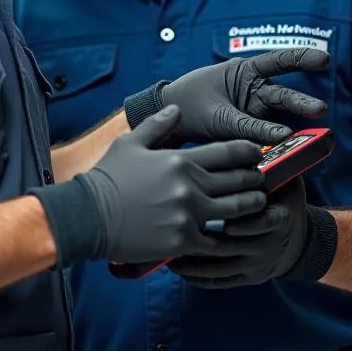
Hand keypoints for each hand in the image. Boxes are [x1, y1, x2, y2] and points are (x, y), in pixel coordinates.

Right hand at [79, 106, 267, 264]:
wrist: (89, 216)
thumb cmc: (108, 178)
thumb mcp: (130, 143)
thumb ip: (158, 125)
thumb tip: (177, 109)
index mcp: (180, 160)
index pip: (230, 152)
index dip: (250, 152)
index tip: (257, 154)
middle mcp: (190, 186)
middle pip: (240, 181)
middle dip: (256, 179)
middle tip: (262, 179)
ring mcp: (189, 215)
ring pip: (237, 211)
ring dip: (252, 206)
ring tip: (258, 204)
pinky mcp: (183, 240)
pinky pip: (217, 241)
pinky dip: (228, 238)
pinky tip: (235, 235)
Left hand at [159, 48, 328, 145]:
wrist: (168, 123)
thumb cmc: (190, 106)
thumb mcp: (218, 116)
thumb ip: (248, 127)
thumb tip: (282, 137)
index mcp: (244, 71)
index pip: (278, 61)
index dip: (302, 58)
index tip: (324, 60)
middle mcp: (253, 89)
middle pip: (283, 94)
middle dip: (302, 102)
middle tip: (319, 110)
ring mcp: (254, 110)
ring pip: (279, 117)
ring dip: (294, 127)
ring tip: (314, 135)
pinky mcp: (251, 130)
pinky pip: (267, 135)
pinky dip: (276, 143)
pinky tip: (288, 150)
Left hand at [168, 179, 308, 288]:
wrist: (299, 242)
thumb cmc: (284, 202)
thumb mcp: (285, 182)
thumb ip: (268, 167)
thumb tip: (247, 143)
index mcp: (280, 218)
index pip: (262, 221)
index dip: (241, 220)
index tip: (217, 215)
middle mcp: (268, 245)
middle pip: (233, 245)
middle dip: (203, 238)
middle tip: (175, 225)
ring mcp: (255, 264)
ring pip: (220, 267)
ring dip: (192, 259)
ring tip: (165, 246)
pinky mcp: (245, 278)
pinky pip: (218, 281)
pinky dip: (196, 276)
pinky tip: (176, 265)